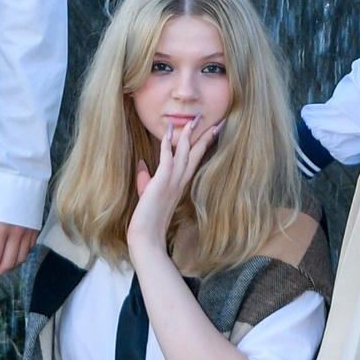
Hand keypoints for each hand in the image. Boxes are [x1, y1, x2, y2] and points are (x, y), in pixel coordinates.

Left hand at [0, 218, 34, 281]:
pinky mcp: (35, 229)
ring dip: (7, 267)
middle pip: (7, 264)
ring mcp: (28, 232)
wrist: (20, 174)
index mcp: (1, 229)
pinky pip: (28, 249)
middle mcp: (17, 233)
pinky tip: (10, 255)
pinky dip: (19, 256)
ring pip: (20, 260)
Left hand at [127, 120, 217, 263]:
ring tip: (194, 121)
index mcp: (180, 185)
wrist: (146, 238)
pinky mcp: (161, 184)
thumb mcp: (148, 195)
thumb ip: (147, 180)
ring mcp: (172, 183)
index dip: (204, 145)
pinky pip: (167, 161)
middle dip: (206, 138)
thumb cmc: (148, 221)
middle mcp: (179, 182)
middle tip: (217, 122)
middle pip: (197, 155)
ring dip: (189, 137)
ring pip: (185, 155)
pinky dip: (168, 147)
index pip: (195, 161)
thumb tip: (142, 164)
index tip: (212, 132)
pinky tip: (169, 133)